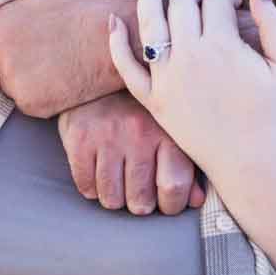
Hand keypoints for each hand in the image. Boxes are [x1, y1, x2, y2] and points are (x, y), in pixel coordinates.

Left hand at [0, 0, 132, 117]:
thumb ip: (18, 1)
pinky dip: (47, 97)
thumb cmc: (87, 7)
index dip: (19, 39)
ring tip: (61, 65)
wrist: (115, 36)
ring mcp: (12, 79)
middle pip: (2, 63)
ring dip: (33, 80)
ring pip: (16, 84)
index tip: (39, 38)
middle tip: (52, 53)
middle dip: (22, 60)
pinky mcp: (30, 103)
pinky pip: (32, 103)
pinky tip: (66, 80)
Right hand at [56, 93, 204, 215]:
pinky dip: (92, 187)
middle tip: (138, 193)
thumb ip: (186, 164)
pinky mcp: (80, 138)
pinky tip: (99, 172)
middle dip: (140, 204)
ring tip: (118, 182)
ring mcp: (107, 137)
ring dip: (115, 198)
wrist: (102, 69)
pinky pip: (86, 186)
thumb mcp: (170, 128)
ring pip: (111, 199)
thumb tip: (195, 200)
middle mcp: (139, 134)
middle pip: (141, 200)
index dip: (171, 205)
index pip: (174, 187)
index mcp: (167, 132)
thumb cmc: (142, 107)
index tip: (166, 202)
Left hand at [108, 0, 275, 182]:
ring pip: (150, 25)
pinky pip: (127, 68)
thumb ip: (272, 21)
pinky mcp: (154, 101)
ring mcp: (168, 79)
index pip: (216, 1)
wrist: (255, 164)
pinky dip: (117, 43)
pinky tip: (113, 22)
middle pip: (182, 4)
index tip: (235, 5)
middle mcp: (190, 57)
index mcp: (224, 46)